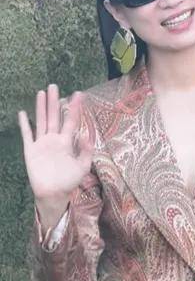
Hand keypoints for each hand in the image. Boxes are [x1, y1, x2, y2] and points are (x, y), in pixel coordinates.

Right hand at [18, 84, 92, 205]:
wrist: (53, 194)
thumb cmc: (69, 182)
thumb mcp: (82, 167)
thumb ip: (86, 151)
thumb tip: (85, 135)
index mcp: (67, 143)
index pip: (70, 121)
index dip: (74, 108)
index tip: (78, 94)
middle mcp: (54, 140)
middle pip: (54, 117)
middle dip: (54, 102)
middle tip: (54, 86)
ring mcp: (42, 144)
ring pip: (41, 121)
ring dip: (41, 108)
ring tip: (41, 93)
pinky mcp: (31, 151)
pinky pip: (27, 135)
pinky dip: (24, 125)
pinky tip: (22, 113)